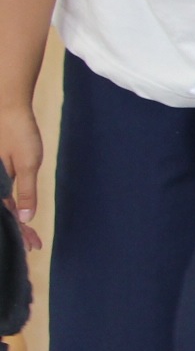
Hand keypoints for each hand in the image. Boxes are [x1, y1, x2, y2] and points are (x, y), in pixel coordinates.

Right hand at [0, 105, 42, 251]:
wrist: (6, 104)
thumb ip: (26, 191)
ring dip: (12, 219)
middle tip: (34, 244)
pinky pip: (0, 192)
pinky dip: (9, 204)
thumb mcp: (27, 163)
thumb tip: (25, 217)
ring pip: (0, 204)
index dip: (20, 232)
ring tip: (28, 234)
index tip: (33, 246)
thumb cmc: (18, 132)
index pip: (7, 215)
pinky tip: (17, 212)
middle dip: (16, 229)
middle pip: (2, 212)